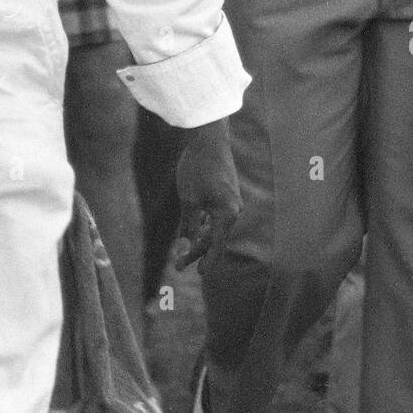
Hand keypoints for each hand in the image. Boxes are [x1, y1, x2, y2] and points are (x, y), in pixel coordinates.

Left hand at [174, 117, 240, 270]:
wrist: (209, 137)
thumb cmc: (197, 168)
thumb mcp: (188, 200)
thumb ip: (187, 227)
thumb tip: (184, 250)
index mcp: (227, 214)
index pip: (216, 246)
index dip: (207, 262)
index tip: (199, 275)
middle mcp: (234, 210)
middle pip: (214, 237)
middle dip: (196, 251)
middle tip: (178, 266)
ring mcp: (232, 201)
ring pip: (214, 226)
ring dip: (199, 238)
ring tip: (184, 252)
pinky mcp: (227, 192)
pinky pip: (216, 215)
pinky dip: (204, 223)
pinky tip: (194, 229)